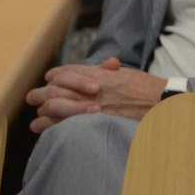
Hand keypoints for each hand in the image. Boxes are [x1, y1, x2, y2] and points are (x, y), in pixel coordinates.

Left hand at [26, 58, 164, 131]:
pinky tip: (43, 129)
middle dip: (41, 94)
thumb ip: (111, 72)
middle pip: (56, 88)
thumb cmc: (148, 90)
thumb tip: (105, 65)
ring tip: (37, 119)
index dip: (55, 76)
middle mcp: (90, 88)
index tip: (49, 80)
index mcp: (98, 74)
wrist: (161, 104)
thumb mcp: (128, 74)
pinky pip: (63, 124)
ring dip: (43, 111)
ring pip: (54, 106)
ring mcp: (90, 106)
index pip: (67, 72)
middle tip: (32, 98)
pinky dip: (50, 126)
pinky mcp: (91, 122)